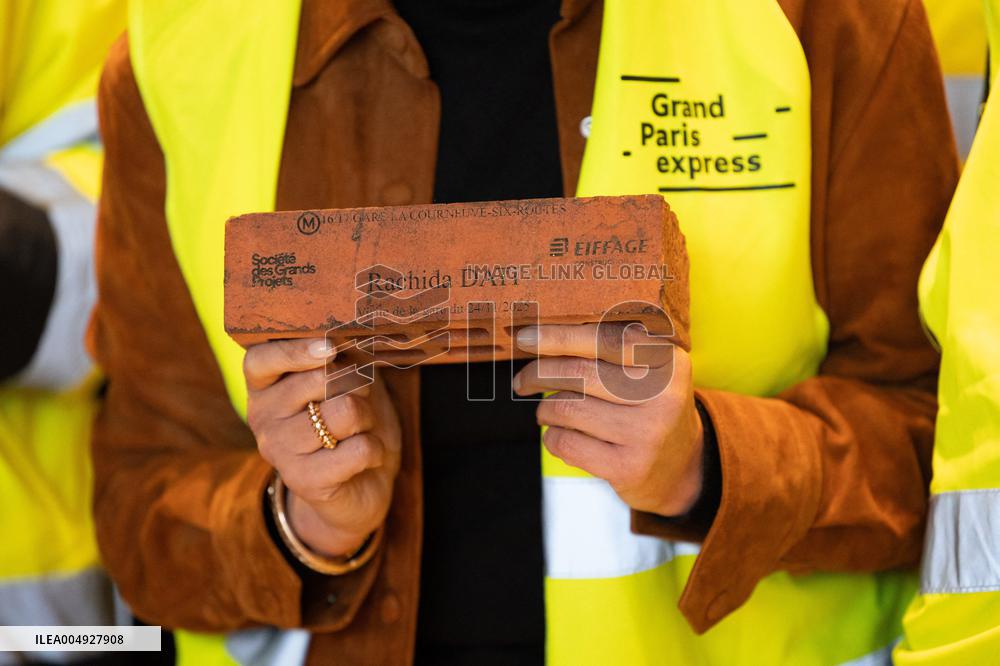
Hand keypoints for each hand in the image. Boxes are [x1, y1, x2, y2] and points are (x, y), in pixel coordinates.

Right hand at [244, 338, 400, 556]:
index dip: (295, 351)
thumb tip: (345, 338)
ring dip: (368, 418)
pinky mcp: (303, 481)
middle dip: (357, 385)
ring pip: (345, 412)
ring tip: (360, 430)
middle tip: (360, 400)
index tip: (330, 348)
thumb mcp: (350, 380)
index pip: (260, 360)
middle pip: (320, 380)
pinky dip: (375, 450)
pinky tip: (366, 457)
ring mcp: (279, 451)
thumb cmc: (353, 422)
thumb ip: (342, 357)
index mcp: (264, 387)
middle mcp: (262, 417)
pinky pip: (358, 449)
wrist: (360, 485)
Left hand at [513, 323, 703, 515]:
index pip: (605, 339)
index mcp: (667, 360)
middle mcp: (663, 395)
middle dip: (539, 374)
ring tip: (548, 411)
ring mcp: (647, 433)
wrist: (682, 466)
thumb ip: (609, 346)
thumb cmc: (649, 405)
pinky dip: (553, 437)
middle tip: (523, 380)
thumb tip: (542, 335)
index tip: (525, 338)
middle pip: (579, 373)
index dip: (560, 336)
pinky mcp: (628, 467)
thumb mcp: (649, 369)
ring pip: (567, 408)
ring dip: (546, 409)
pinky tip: (561, 435)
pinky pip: (567, 443)